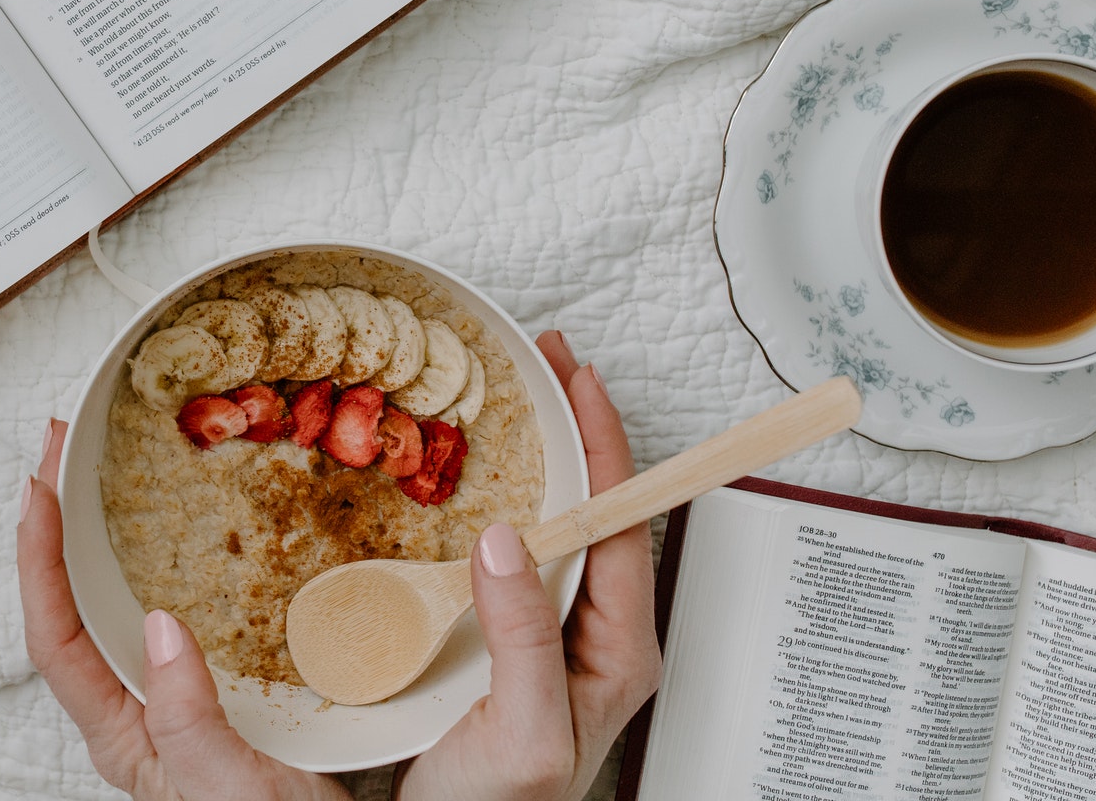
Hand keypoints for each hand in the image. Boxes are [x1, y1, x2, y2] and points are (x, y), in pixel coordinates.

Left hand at [18, 419, 349, 800]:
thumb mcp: (231, 787)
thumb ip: (189, 719)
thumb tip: (162, 626)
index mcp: (122, 734)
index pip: (56, 639)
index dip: (37, 562)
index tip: (37, 489)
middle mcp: (133, 708)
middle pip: (68, 606)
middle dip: (53, 523)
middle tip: (57, 445)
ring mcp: (166, 692)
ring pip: (109, 601)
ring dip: (93, 531)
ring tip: (88, 466)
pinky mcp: (208, 680)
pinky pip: (160, 605)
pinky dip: (151, 553)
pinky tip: (170, 523)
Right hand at [394, 332, 662, 800]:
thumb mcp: (522, 732)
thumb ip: (524, 639)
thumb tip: (507, 538)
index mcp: (618, 649)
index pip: (624, 520)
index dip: (607, 440)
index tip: (579, 377)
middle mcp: (593, 634)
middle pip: (597, 509)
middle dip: (577, 428)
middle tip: (544, 362)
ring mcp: (551, 635)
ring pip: (557, 525)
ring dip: (541, 458)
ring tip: (516, 400)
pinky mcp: (506, 641)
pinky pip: (513, 553)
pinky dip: (501, 498)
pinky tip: (471, 479)